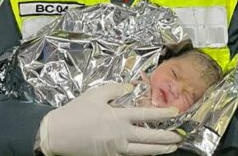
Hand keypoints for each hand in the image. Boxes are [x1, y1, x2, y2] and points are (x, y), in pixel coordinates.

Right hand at [39, 82, 181, 155]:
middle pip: (149, 138)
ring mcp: (115, 148)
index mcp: (118, 116)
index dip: (164, 114)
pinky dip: (143, 154)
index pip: (147, 115)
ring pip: (143, 151)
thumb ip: (116, 90)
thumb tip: (131, 87)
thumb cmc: (75, 112)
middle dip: (168, 137)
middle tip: (181, 136)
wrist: (56, 134)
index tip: (177, 113)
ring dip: (159, 150)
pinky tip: (150, 152)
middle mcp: (120, 134)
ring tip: (171, 148)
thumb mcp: (96, 94)